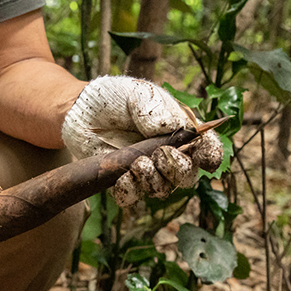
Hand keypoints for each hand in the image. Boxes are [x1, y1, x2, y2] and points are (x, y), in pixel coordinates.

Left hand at [61, 76, 223, 206]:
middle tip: (161, 154)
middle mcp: (168, 156)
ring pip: (162, 190)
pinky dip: (130, 190)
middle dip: (178, 169)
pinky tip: (122, 177)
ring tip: (137, 163)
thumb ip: (157, 110)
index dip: (210, 155)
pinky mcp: (122, 181)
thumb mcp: (138, 93)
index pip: (206, 149)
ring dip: (153, 179)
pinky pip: (132, 197)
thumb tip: (177, 129)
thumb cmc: (114, 96)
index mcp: (181, 132)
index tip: (202, 155)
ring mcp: (146, 171)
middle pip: (188, 177)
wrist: (80, 110)